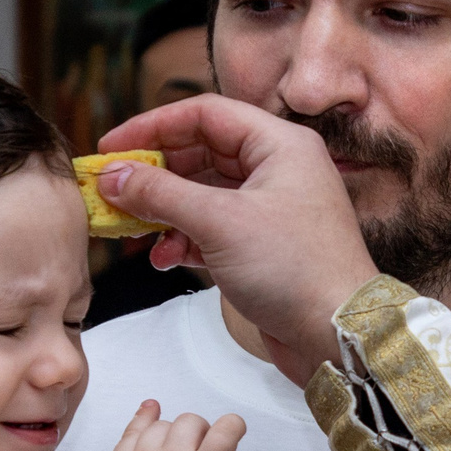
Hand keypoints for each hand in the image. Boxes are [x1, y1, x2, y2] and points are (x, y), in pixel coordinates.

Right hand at [95, 96, 377, 380]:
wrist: (338, 335)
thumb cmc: (297, 270)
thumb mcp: (219, 223)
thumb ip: (159, 193)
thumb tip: (112, 176)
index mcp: (280, 144)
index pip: (205, 114)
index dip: (153, 127)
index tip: (111, 147)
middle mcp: (279, 170)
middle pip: (201, 153)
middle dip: (155, 174)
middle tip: (112, 191)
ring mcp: (272, 209)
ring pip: (203, 194)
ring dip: (165, 211)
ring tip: (132, 230)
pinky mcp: (264, 247)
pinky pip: (213, 229)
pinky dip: (185, 239)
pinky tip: (164, 257)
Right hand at [106, 400, 245, 450]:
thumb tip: (143, 424)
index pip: (136, 430)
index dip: (148, 419)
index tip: (156, 411)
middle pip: (165, 425)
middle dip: (180, 438)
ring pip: (190, 421)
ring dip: (202, 434)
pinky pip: (224, 430)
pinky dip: (233, 426)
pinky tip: (235, 431)